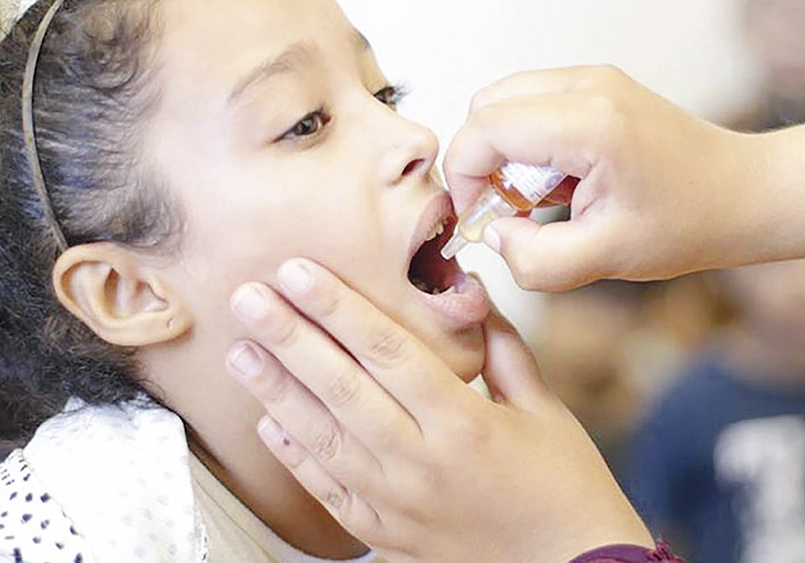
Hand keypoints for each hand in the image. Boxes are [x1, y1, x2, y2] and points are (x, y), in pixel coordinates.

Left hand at [225, 258, 651, 562]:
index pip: (387, 352)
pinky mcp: (384, 534)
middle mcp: (421, 463)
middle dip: (289, 338)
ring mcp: (396, 504)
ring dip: (276, 392)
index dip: (338, 307)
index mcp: (464, 423)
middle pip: (341, 389)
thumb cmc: (565, 485)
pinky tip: (268, 420)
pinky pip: (327, 489)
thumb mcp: (546, 409)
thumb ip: (503, 349)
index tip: (299, 271)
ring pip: (322, 438)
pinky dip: (295, 454)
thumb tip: (473, 293)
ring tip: (240, 352)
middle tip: (247, 297)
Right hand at [444, 65, 750, 290]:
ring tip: (536, 198)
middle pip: (487, 106)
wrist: (743, 194)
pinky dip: (525, 142)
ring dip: (502, 152)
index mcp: (591, 123)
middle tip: (507, 211)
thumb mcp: (607, 258)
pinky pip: (531, 103)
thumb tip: (494, 235)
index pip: (486, 128)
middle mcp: (588, 85)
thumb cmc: (688, 223)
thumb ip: (536, 260)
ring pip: (504, 101)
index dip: (464, 176)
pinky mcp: (597, 85)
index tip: (478, 217)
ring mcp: (593, 78)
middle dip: (480, 162)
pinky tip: (557, 182)